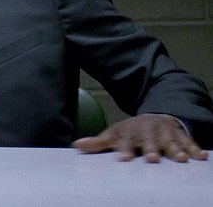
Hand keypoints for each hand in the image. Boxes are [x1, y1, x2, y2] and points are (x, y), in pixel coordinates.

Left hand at [72, 113, 207, 162]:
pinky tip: (201, 156)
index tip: (123, 159)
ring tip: (180, 159)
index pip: (125, 141)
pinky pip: (189, 142)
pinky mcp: (180, 135)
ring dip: (175, 149)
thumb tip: (76, 145)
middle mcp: (148, 132)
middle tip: (152, 159)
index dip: (124, 149)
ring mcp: (165, 133)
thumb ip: (97, 143)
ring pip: (171, 141)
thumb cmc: (130, 132)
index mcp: (130, 133)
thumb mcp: (113, 135)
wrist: (153, 118)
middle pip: (149, 141)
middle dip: (151, 149)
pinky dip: (194, 148)